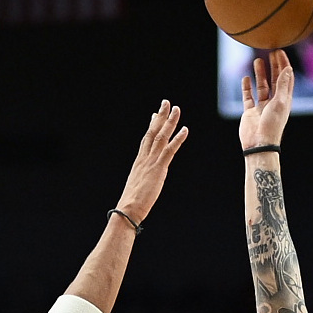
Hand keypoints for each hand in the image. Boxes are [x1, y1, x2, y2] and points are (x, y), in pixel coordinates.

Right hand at [115, 99, 187, 224]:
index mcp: (139, 161)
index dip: (151, 125)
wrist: (128, 209)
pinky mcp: (158, 168)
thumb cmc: (131, 204)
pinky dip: (178, 139)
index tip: (155, 114)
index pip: (146, 139)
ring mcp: (151, 162)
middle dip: (160, 116)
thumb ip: (142, 180)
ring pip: (161, 136)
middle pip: (153, 132)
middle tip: (166, 102)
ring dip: (170, 122)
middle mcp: (144, 158)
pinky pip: (170, 150)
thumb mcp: (138, 187)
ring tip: (177, 109)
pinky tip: (185, 129)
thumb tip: (144, 183)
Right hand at [239, 51, 295, 148]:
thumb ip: (282, 85)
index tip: (280, 52)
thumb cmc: (272, 125)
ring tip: (257, 60)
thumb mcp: (280, 102)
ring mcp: (262, 107)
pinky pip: (248, 96)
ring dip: (260, 73)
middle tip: (271, 51)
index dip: (284, 65)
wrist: (259, 143)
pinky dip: (247, 87)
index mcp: (284, 100)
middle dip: (274, 66)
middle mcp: (274, 102)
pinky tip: (245, 78)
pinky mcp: (251, 112)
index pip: (286, 78)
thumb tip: (288, 68)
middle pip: (275, 80)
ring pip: (262, 86)